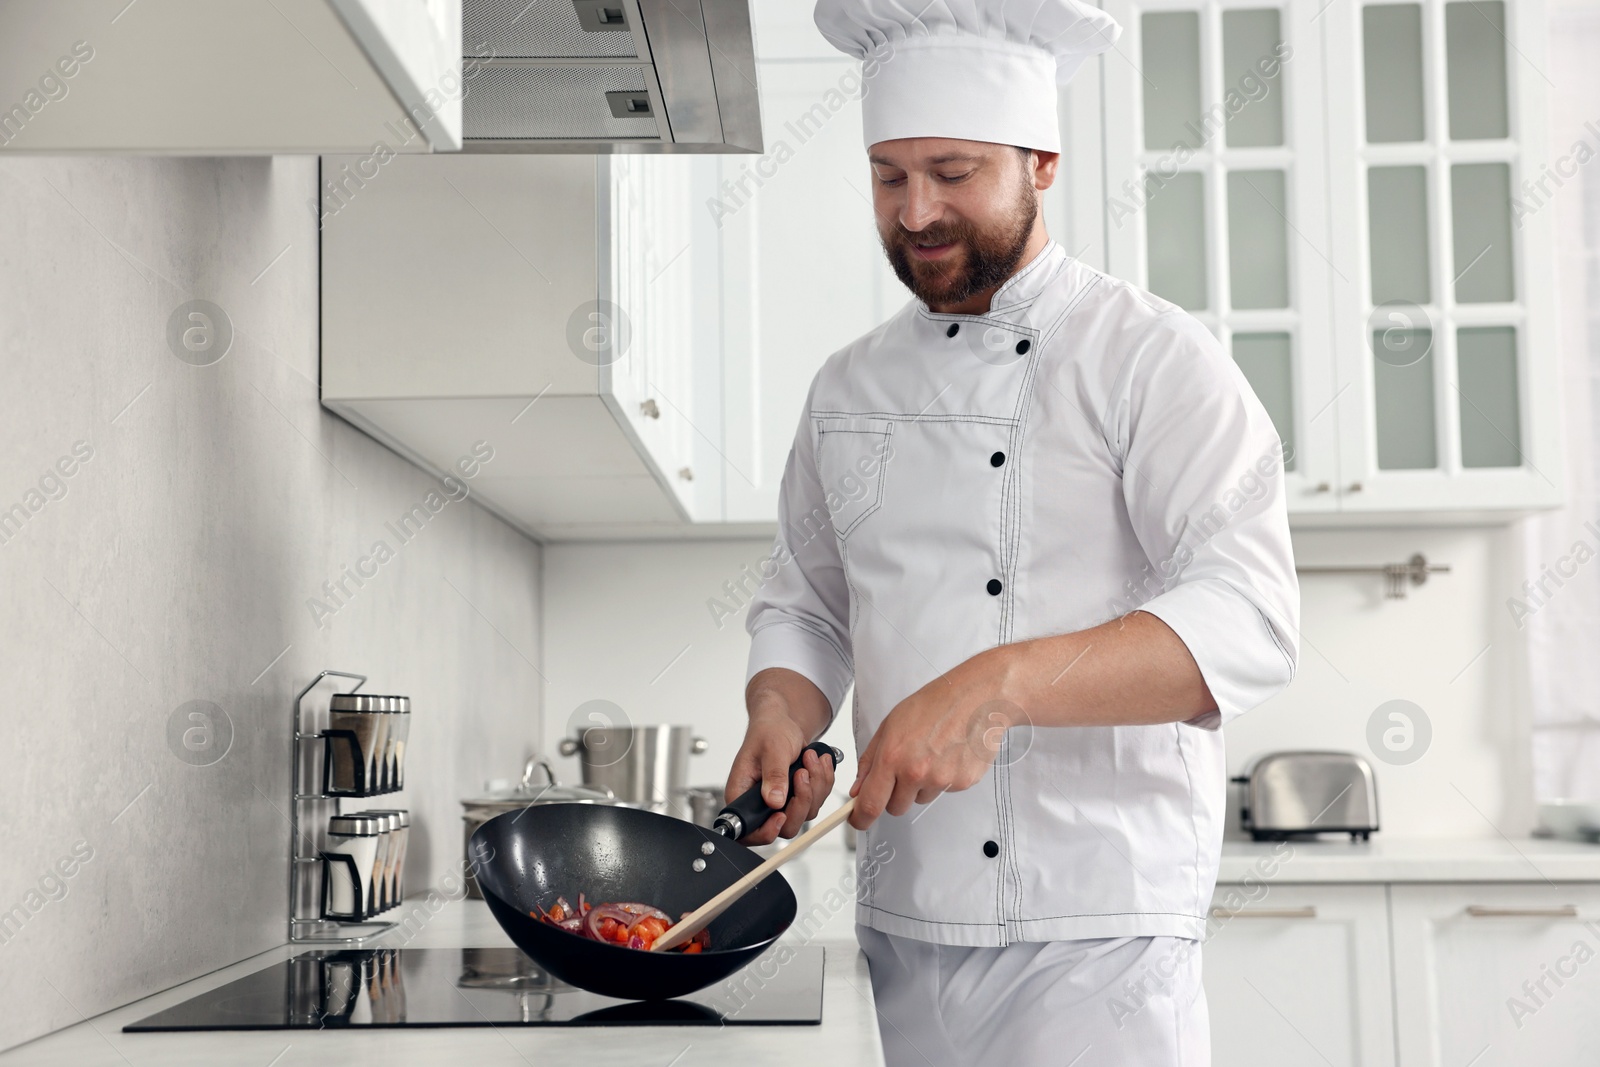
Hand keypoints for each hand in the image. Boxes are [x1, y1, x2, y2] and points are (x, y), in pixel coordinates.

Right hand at [725, 711, 836, 844]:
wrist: (782, 723)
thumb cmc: (769, 731)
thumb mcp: (772, 749)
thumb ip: (774, 775)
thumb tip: (774, 801)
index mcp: (742, 794)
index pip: (748, 831)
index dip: (766, 831)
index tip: (781, 814)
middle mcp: (760, 804)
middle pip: (784, 827)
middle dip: (801, 801)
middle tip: (802, 773)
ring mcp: (780, 803)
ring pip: (805, 814)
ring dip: (815, 786)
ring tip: (810, 758)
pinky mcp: (796, 798)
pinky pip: (817, 801)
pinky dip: (822, 782)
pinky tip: (817, 762)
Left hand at [848, 647, 1017, 830]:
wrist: (976, 699)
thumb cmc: (934, 704)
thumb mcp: (891, 725)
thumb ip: (870, 760)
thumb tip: (859, 788)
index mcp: (893, 757)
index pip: (871, 804)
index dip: (861, 818)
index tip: (858, 820)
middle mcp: (916, 773)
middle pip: (896, 808)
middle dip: (894, 795)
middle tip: (904, 769)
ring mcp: (941, 780)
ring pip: (920, 799)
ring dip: (921, 785)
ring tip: (932, 753)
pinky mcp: (962, 783)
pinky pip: (943, 791)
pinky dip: (943, 778)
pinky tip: (948, 754)